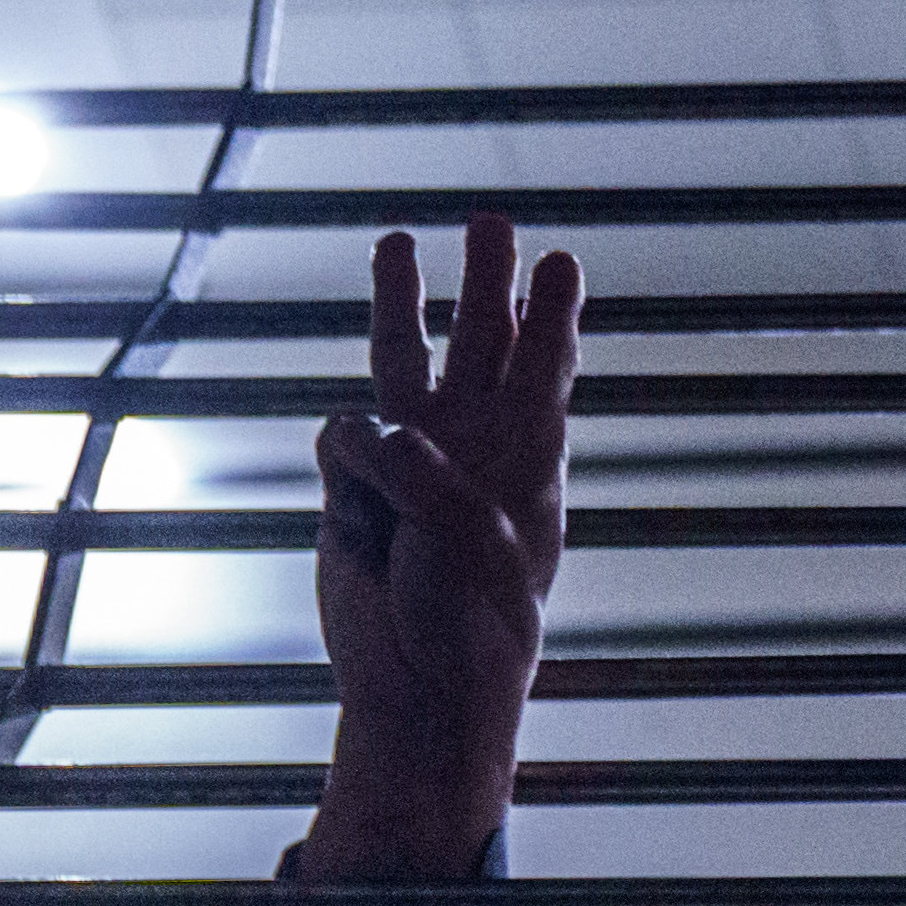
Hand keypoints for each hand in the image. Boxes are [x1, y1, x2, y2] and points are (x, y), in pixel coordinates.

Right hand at [294, 216, 579, 885]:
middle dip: (484, 280)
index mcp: (527, 462)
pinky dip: (347, 468)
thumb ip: (425, 470)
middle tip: (494, 221)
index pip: (544, 369)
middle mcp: (473, 446)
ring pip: (404, 358)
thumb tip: (366, 426)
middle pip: (479, 341)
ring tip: (401, 239)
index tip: (564, 263)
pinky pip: (341, 440)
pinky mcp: (355, 482)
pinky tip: (363, 523)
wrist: (416, 685)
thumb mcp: (469, 540)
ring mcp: (411, 460)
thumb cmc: (470, 623)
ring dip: (403, 300)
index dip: (553, 315)